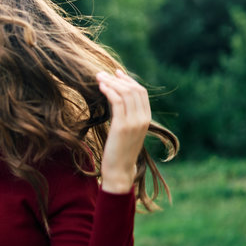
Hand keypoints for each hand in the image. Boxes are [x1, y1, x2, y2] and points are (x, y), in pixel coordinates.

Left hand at [96, 69, 150, 193]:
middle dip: (117, 79)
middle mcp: (143, 119)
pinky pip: (117, 101)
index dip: (128, 80)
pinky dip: (109, 91)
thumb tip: (115, 99)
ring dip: (110, 82)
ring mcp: (134, 122)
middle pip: (133, 89)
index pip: (141, 92)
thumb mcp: (126, 131)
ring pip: (125, 93)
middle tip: (102, 73)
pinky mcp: (122, 126)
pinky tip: (100, 87)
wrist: (119, 171)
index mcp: (146, 119)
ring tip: (98, 77)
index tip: (116, 73)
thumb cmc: (119, 151)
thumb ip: (125, 116)